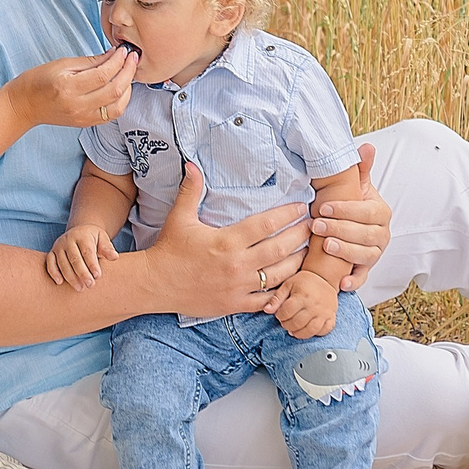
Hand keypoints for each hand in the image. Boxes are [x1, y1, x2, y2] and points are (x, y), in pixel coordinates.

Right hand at [6, 45, 137, 131]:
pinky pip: (112, 115)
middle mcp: (78, 106)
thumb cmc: (38, 81)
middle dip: (128, 71)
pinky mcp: (86, 124)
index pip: (103, 75)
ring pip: (118, 106)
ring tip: (129, 72)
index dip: (117, 61)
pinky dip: (122, 100)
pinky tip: (122, 87)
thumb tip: (114, 54)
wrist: (25, 105)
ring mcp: (83, 118)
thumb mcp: (62, 64)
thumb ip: (90, 61)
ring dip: (128, 88)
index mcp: (69, 88)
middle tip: (132, 57)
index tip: (123, 51)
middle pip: (114, 91)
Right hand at [47, 224, 116, 288]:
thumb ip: (107, 248)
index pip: (87, 251)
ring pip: (62, 263)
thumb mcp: (102, 239)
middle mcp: (68, 240)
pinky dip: (53, 272)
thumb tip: (114, 257)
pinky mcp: (51, 253)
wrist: (79, 231)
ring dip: (70, 277)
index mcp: (82, 235)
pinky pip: (50, 263)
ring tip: (80, 288)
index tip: (98, 276)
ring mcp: (58, 246)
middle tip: (90, 285)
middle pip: (74, 258)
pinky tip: (60, 282)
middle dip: (82, 273)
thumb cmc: (93, 239)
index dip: (92, 264)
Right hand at [147, 165, 309, 315]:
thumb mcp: (179, 217)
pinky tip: (290, 282)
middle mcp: (237, 264)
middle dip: (300, 237)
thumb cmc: (169, 250)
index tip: (302, 208)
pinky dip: (280, 292)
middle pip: (280, 249)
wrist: (155, 284)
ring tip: (306, 252)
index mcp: (227, 241)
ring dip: (296, 263)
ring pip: (279, 275)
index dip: (288, 215)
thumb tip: (193, 164)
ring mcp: (238, 287)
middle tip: (313, 227)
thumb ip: (191, 190)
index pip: (266, 225)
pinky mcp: (235, 304)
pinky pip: (266, 300)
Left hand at [270, 270, 337, 338]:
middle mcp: (314, 305)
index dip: (280, 316)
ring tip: (294, 329)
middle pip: (297, 323)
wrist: (323, 277)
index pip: (287, 312)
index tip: (280, 314)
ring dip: (299, 333)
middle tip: (285, 322)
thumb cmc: (304, 281)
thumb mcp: (287, 285)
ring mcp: (324, 312)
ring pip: (310, 330)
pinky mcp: (331, 316)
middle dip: (287, 325)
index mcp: (302, 296)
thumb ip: (276, 298)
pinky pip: (324, 331)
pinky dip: (315, 333)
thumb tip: (267, 310)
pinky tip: (308, 329)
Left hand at [311, 141, 390, 292]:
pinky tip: (341, 282)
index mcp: (381, 212)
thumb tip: (367, 146)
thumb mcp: (355, 186)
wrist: (349, 225)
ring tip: (326, 247)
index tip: (323, 207)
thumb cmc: (349, 204)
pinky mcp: (365, 269)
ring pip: (366, 256)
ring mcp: (374, 253)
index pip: (366, 212)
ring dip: (346, 252)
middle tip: (317, 226)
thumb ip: (361, 168)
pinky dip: (354, 281)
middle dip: (341, 230)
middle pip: (366, 235)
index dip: (346, 210)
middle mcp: (382, 234)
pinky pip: (363, 278)